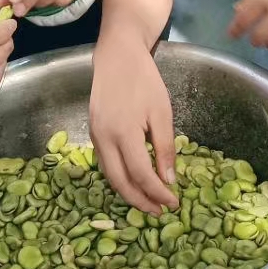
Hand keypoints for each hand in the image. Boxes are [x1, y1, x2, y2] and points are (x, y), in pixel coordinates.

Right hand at [89, 35, 177, 214]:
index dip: (158, 193)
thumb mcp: (162, 112)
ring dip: (129, 192)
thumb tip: (169, 180)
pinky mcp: (94, 133)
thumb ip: (165, 147)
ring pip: (110, 175)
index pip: (142, 175)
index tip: (173, 202)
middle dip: (140, 201)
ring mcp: (96, 137)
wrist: (117, 56)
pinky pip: (106, 163)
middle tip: (159, 212)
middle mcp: (104, 139)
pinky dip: (120, 177)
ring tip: (148, 202)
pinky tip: (134, 180)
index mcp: (124, 133)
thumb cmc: (144, 81)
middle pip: (120, 182)